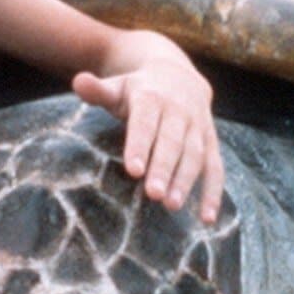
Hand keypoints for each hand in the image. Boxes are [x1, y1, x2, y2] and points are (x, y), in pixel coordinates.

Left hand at [72, 41, 224, 223]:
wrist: (179, 75)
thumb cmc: (138, 90)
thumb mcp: (118, 87)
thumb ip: (98, 90)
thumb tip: (78, 81)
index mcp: (152, 97)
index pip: (145, 123)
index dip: (140, 145)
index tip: (133, 170)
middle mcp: (179, 111)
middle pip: (172, 141)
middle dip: (164, 168)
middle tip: (153, 194)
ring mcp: (198, 127)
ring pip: (195, 155)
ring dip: (186, 180)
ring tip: (172, 205)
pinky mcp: (210, 142)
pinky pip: (215, 167)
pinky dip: (213, 192)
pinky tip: (206, 218)